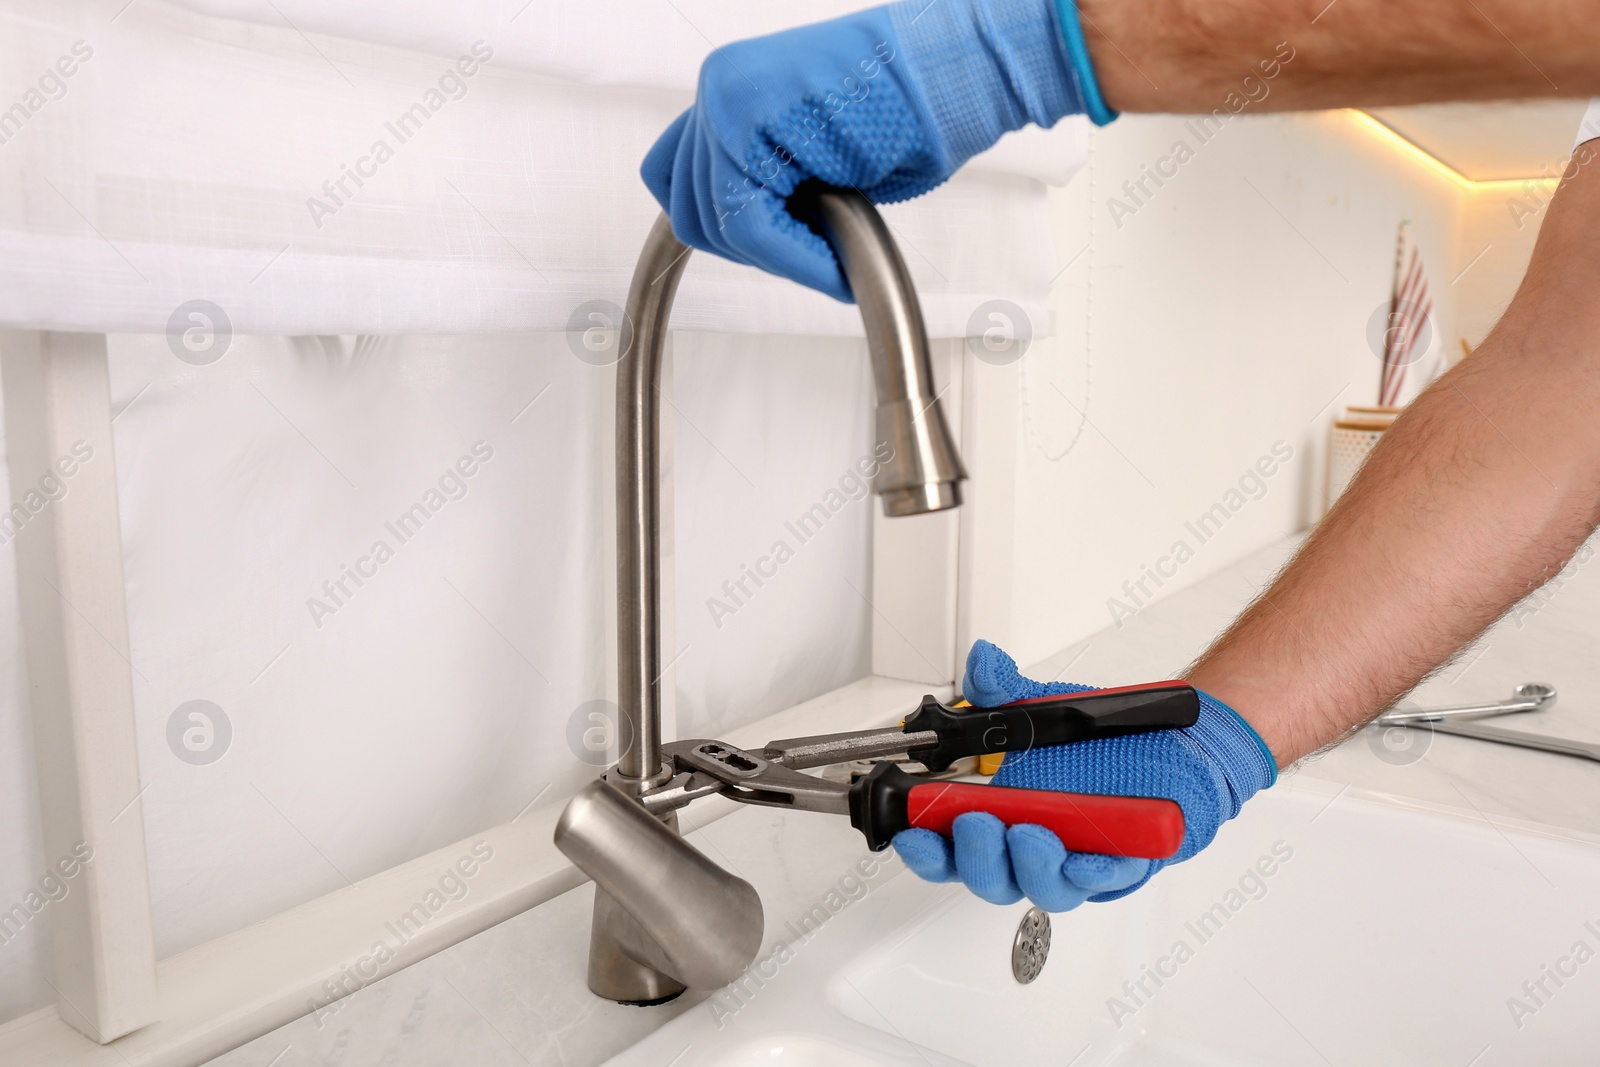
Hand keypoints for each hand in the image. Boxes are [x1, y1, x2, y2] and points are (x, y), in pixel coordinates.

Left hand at [640, 0, 1108, 300]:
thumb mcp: (817, 160)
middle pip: (690, 210)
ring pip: (717, 224)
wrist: (958, 72)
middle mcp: (719, 88)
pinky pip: (750, 225)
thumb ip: (770, 185)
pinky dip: (797, 260)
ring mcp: (726, 99)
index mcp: (731, 92)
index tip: (783, 252)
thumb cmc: (913, 112)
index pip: (684, 186)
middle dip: (753, 250)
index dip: (731, 235)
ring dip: (780, 257)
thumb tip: (753, 237)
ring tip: (835, 252)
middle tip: (816, 255)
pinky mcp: (746, 121)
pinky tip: (837, 265)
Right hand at [893, 640, 1276, 910]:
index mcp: (1003, 822)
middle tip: (977, 824)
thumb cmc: (1100, 746)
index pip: (952, 851)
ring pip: (1046, 889)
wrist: (1170, 750)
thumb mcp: (1041, 712)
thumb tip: (982, 663)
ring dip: (1031, 866)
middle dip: (979, 857)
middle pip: (992, 880)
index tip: (914, 835)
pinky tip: (1086, 858)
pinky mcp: (1125, 865)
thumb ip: (1001, 693)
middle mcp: (1034, 851)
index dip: (929, 850)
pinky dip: (1095, 872)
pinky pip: (1107, 880)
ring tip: (1030, 835)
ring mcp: (1077, 863)